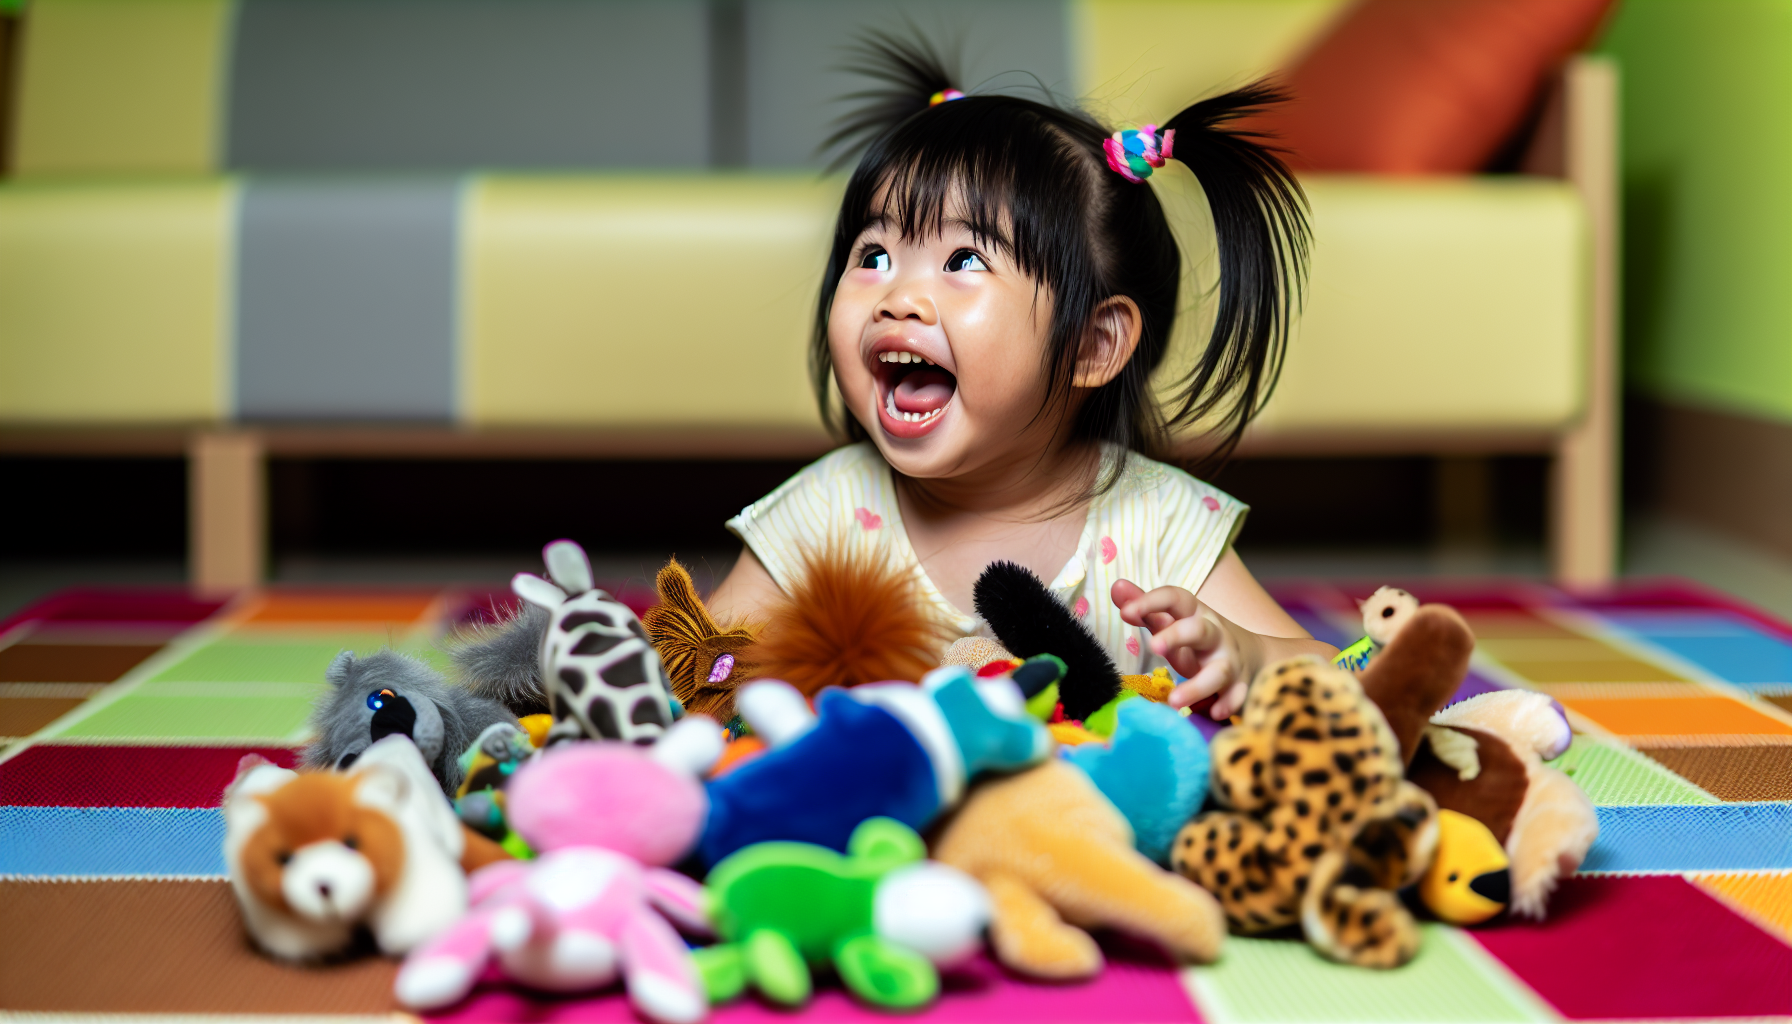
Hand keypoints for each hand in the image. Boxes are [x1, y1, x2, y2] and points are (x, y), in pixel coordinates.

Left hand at [1111, 579, 1259, 718]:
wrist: (1253, 654)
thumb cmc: (1198, 638)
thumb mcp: (1174, 620)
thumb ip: (1146, 607)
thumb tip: (1117, 587)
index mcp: (1194, 614)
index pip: (1175, 598)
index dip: (1151, 602)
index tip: (1126, 612)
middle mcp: (1214, 634)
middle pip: (1198, 631)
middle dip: (1177, 636)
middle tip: (1154, 646)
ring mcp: (1229, 661)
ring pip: (1219, 671)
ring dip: (1198, 686)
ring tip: (1174, 701)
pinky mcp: (1240, 685)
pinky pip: (1238, 696)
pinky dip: (1228, 704)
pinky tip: (1213, 713)